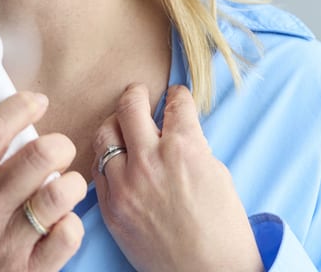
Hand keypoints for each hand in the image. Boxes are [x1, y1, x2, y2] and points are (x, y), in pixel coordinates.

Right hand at [0, 92, 86, 271]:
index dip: (21, 106)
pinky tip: (60, 226)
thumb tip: (7, 135)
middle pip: (39, 155)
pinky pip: (68, 236)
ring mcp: (10, 241)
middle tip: (57, 155)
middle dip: (59, 145)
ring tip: (64, 189)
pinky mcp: (29, 270)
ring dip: (72, 184)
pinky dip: (72, 226)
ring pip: (61, 193)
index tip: (36, 102)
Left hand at [93, 84, 262, 271]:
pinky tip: (116, 159)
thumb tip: (175, 132)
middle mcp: (151, 160)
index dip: (177, 95)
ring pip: (105, 133)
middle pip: (130, 106)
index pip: (175, 102)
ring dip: (115, 124)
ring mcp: (126, 184)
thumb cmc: (222, 227)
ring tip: (122, 125)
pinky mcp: (111, 207)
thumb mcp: (216, 174)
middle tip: (138, 93)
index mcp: (185, 148)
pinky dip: (107, 159)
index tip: (176, 95)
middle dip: (136, 94)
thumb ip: (192, 147)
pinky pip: (98, 170)